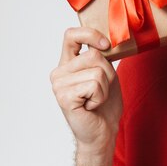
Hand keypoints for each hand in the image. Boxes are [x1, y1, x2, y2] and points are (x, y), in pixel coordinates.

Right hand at [50, 27, 122, 153]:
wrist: (103, 131)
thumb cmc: (104, 103)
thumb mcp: (106, 72)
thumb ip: (100, 55)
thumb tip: (106, 40)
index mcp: (67, 63)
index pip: (71, 35)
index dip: (90, 34)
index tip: (106, 45)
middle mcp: (59, 72)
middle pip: (94, 55)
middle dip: (108, 73)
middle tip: (100, 91)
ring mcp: (58, 84)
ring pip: (97, 71)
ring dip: (105, 88)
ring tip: (95, 99)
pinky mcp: (63, 97)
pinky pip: (94, 85)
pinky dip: (100, 96)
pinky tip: (90, 106)